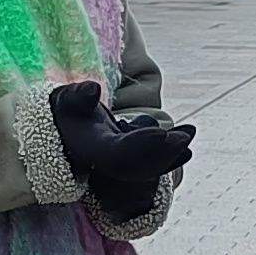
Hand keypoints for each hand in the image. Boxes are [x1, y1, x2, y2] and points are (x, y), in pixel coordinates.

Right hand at [49, 81, 197, 219]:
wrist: (66, 125)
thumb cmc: (68, 107)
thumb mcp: (67, 98)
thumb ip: (78, 95)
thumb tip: (92, 89)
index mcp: (91, 149)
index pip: (118, 153)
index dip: (140, 145)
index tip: (162, 132)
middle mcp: (105, 161)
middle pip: (137, 165)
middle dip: (162, 153)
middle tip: (185, 137)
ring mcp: (118, 162)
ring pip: (147, 165)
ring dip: (171, 153)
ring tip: (190, 133)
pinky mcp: (130, 158)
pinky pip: (151, 161)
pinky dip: (171, 153)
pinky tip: (187, 140)